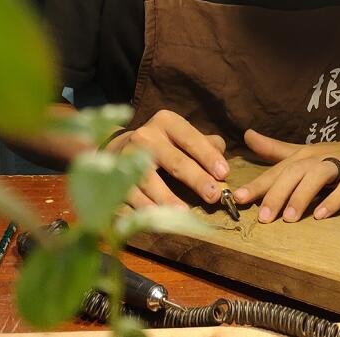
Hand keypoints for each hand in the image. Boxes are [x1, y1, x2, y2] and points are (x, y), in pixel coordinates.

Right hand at [107, 110, 228, 209]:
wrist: (118, 148)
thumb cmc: (162, 144)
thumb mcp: (182, 136)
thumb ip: (205, 145)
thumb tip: (222, 161)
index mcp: (167, 122)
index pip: (191, 138)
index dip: (208, 156)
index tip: (224, 173)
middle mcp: (146, 136)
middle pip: (174, 160)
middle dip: (196, 179)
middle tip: (213, 195)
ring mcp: (128, 156)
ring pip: (150, 179)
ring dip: (168, 197)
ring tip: (184, 212)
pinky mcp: (115, 177)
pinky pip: (132, 194)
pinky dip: (146, 207)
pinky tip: (158, 218)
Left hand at [233, 129, 339, 222]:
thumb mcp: (307, 153)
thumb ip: (276, 150)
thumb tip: (247, 136)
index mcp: (304, 156)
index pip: (277, 170)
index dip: (258, 184)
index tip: (237, 199)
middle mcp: (319, 157)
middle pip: (294, 173)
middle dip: (276, 194)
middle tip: (262, 218)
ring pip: (317, 177)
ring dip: (302, 196)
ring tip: (289, 219)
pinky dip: (334, 200)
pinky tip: (322, 216)